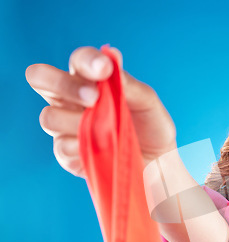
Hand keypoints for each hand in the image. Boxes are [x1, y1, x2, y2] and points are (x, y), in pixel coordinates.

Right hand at [26, 46, 176, 177]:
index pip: (78, 61)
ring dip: (77, 121)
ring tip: (104, 129)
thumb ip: (128, 84)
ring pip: (49, 117)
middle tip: (93, 97)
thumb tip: (111, 60)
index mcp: (91, 81)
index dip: (86, 61)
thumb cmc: (152, 128)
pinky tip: (102, 149)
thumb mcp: (148, 103)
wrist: (158, 163)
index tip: (104, 70)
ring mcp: (65, 127)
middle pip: (39, 77)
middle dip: (62, 84)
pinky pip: (62, 147)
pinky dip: (82, 146)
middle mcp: (71, 100)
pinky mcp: (68, 155)